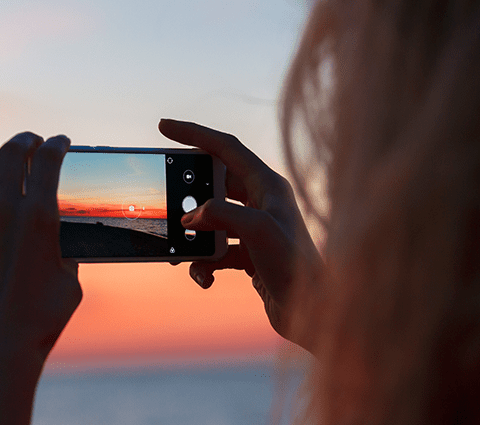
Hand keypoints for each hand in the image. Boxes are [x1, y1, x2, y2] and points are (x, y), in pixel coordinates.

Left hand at [0, 133, 81, 423]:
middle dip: (25, 139)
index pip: (48, 160)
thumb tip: (63, 235)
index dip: (56, 143)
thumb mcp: (71, 279)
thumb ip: (67, 249)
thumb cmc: (41, 319)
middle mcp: (3, 212)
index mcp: (39, 218)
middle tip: (32, 142)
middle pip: (12, 152)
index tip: (60, 142)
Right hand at [159, 119, 321, 352]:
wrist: (314, 313)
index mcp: (267, 185)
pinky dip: (204, 265)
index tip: (164, 127)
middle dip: (187, 196)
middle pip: (213, 184)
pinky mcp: (249, 254)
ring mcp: (254, 228)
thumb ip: (221, 215)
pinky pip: (215, 252)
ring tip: (180, 252)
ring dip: (192, 239)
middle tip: (166, 200)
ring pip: (209, 222)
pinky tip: (204, 280)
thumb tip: (190, 218)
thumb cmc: (297, 268)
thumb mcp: (259, 232)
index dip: (194, 134)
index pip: (225, 147)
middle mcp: (262, 202)